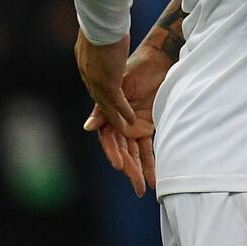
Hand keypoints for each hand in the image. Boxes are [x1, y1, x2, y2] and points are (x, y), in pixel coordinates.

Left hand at [75, 31, 137, 134]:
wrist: (101, 21)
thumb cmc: (101, 21)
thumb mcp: (98, 34)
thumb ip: (99, 42)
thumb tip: (105, 33)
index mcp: (85, 63)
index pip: (94, 83)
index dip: (101, 94)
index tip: (108, 102)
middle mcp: (88, 75)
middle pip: (97, 99)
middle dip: (104, 113)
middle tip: (112, 125)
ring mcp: (96, 81)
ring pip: (105, 106)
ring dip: (114, 118)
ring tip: (124, 129)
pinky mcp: (107, 83)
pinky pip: (116, 103)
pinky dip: (123, 113)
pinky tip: (130, 121)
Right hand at [84, 42, 169, 196]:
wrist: (158, 58)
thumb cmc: (136, 68)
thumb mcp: (121, 86)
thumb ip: (105, 108)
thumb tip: (88, 128)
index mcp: (109, 115)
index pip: (110, 140)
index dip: (114, 153)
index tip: (120, 166)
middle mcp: (120, 123)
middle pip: (124, 150)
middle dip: (130, 169)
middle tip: (137, 186)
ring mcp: (134, 125)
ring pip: (136, 152)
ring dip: (140, 169)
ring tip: (145, 187)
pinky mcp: (148, 124)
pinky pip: (148, 146)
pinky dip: (150, 160)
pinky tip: (153, 175)